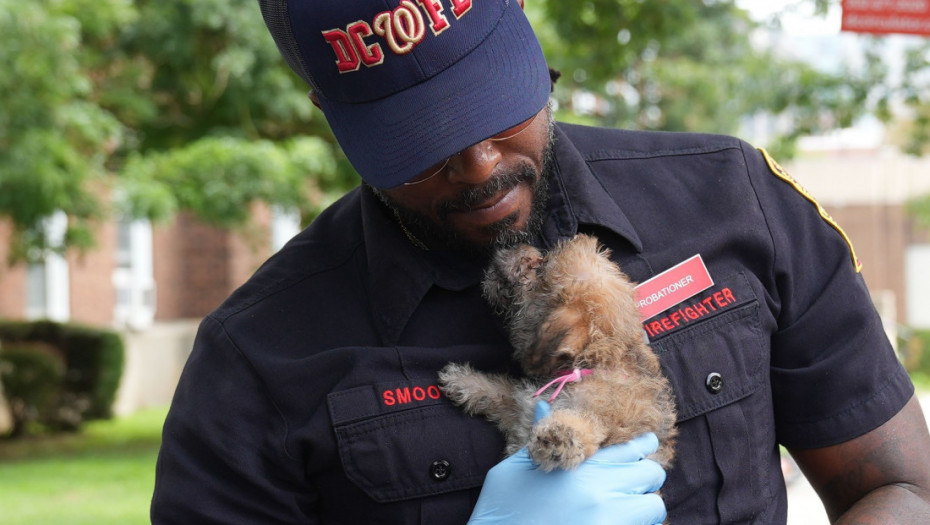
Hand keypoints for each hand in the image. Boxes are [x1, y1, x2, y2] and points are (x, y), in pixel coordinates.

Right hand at [468, 401, 666, 524]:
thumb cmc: (500, 512)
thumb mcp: (513, 470)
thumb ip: (538, 439)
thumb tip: (544, 407)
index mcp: (579, 471)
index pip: (629, 449)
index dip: (643, 444)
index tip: (647, 443)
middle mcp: (601, 496)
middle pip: (651, 474)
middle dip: (646, 474)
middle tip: (635, 478)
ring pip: (654, 507)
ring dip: (644, 504)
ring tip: (630, 506)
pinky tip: (616, 523)